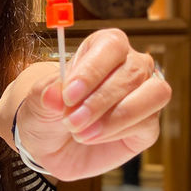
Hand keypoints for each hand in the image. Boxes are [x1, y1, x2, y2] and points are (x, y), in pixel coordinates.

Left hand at [16, 29, 170, 180]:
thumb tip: (54, 94)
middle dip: (99, 100)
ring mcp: (144, 93)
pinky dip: (117, 132)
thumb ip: (45, 94)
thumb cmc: (48, 113)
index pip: (111, 45)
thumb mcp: (37, 103)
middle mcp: (131, 65)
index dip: (92, 70)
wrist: (52, 145)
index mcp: (104, 47)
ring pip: (153, 93)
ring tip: (81, 132)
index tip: (69, 95)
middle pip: (133, 70)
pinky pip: (148, 121)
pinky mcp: (148, 123)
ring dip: (115, 117)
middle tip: (71, 121)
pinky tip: (92, 137)